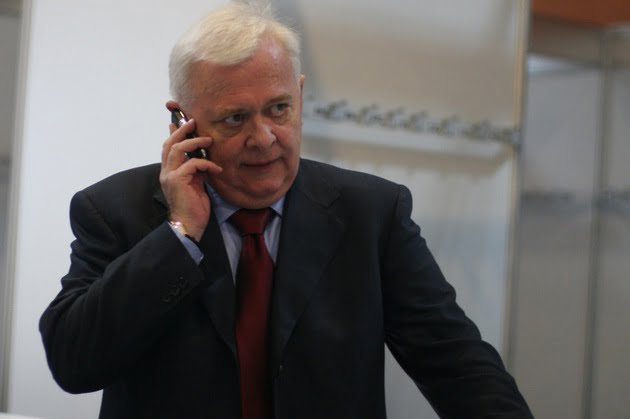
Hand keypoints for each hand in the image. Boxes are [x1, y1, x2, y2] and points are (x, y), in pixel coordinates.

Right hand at [160, 119, 221, 240]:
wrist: (189, 225)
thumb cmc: (194, 207)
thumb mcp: (196, 184)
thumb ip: (195, 170)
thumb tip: (200, 158)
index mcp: (169, 172)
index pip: (168, 148)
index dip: (173, 133)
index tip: (180, 121)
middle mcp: (166, 172)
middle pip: (170, 144)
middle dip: (182, 130)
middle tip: (194, 122)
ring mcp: (169, 176)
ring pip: (178, 149)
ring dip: (194, 142)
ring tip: (209, 140)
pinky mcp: (177, 181)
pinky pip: (192, 164)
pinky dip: (206, 164)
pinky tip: (216, 169)